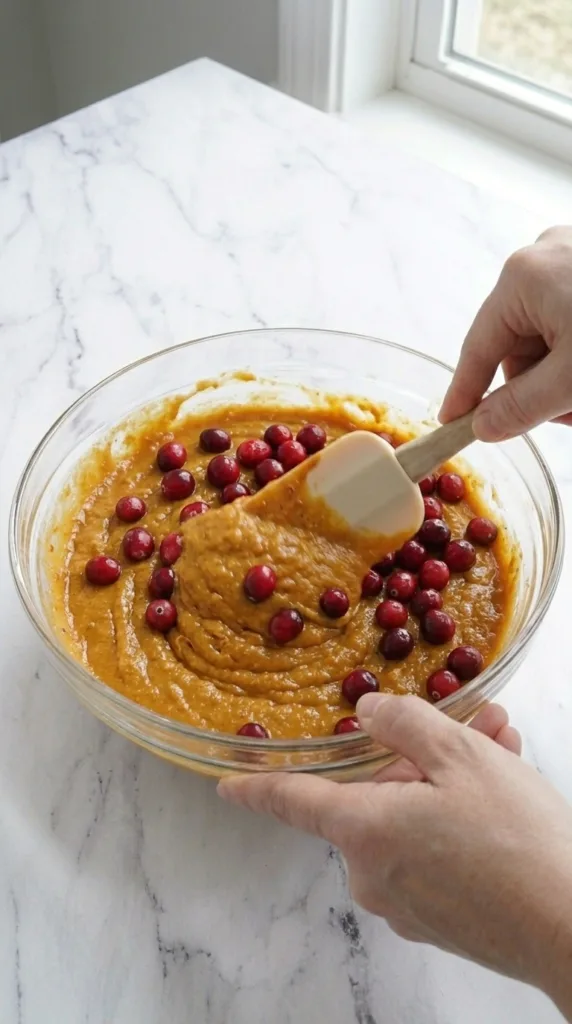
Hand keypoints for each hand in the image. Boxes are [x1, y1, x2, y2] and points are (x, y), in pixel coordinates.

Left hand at [219, 696, 571, 1016]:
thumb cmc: (515, 838)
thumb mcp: (460, 756)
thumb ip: (404, 723)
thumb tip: (369, 712)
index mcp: (363, 831)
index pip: (294, 802)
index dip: (258, 787)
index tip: (226, 784)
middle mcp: (373, 874)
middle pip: (377, 798)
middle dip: (424, 757)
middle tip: (475, 729)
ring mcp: (407, 904)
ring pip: (415, 820)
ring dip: (453, 783)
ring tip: (503, 750)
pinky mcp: (441, 921)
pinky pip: (437, 852)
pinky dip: (462, 820)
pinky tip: (507, 795)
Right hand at [440, 224, 571, 440]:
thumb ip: (523, 407)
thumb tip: (483, 427)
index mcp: (522, 277)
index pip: (478, 350)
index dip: (465, 393)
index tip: (452, 424)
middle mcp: (541, 259)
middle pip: (517, 346)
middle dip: (537, 388)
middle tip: (565, 413)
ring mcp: (569, 258)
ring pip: (547, 337)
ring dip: (561, 375)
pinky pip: (567, 320)